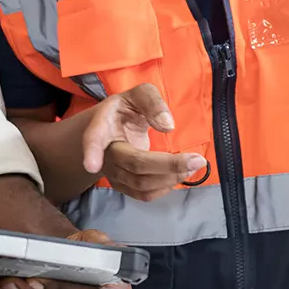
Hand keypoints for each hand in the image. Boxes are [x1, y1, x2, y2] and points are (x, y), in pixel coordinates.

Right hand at [83, 84, 207, 202]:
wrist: (114, 128)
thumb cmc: (128, 109)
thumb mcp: (139, 94)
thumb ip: (152, 103)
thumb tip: (167, 125)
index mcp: (102, 126)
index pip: (93, 139)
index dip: (91, 152)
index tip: (91, 166)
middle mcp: (104, 153)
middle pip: (134, 164)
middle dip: (168, 165)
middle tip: (198, 160)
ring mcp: (112, 173)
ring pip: (140, 183)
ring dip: (171, 177)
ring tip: (193, 164)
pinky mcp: (122, 185)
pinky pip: (143, 194)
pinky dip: (164, 187)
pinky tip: (178, 175)